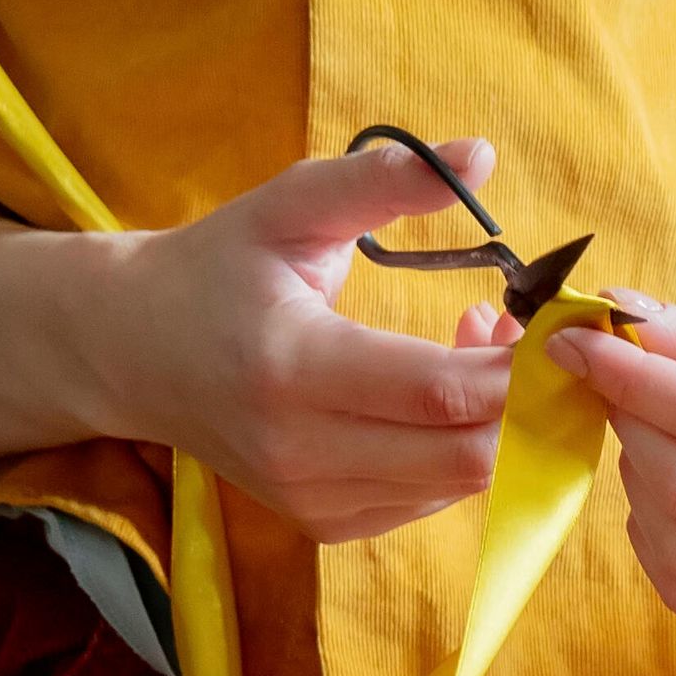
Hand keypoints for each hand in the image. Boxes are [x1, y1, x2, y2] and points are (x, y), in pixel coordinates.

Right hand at [0, 140, 521, 540]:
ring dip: (498, 424)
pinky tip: (444, 393)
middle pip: (465, 455)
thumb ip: (382, 179)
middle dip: (523, 399)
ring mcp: (309, 499)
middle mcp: (300, 450)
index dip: (516, 362)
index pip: (438, 390)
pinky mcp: (321, 523)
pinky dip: (460, 453)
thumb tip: (481, 152)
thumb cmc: (217, 267)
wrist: (129, 351)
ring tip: (480, 346)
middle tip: (526, 332)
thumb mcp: (288, 204)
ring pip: (458, 486)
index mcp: (292, 367)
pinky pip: (428, 502)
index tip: (545, 313)